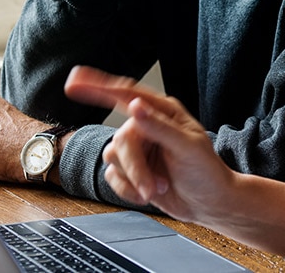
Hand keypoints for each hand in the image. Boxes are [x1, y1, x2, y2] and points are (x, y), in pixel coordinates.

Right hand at [64, 66, 235, 222]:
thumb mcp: (188, 147)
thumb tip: (135, 107)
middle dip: (135, 167)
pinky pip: (112, 176)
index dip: (98, 85)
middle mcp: (146, 126)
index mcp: (162, 111)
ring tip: (158, 188)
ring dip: (134, 179)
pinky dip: (128, 189)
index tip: (74, 80)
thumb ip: (160, 127)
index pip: (127, 93)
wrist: (209, 204)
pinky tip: (147, 195)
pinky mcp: (130, 169)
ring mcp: (137, 148)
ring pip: (114, 158)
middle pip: (121, 139)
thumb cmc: (206, 171)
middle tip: (152, 187)